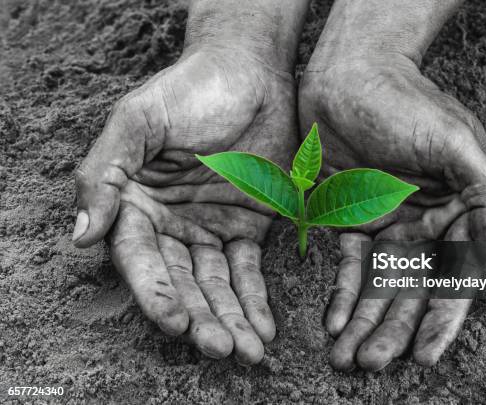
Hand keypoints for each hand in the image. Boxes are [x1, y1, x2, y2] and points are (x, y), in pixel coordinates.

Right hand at [72, 43, 296, 363]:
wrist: (248, 72)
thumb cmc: (189, 90)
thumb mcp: (139, 121)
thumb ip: (105, 175)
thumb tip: (81, 237)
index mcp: (134, 204)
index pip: (140, 260)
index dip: (158, 294)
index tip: (177, 323)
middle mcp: (169, 224)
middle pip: (181, 283)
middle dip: (200, 319)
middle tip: (221, 350)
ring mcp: (208, 229)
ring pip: (216, 286)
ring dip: (230, 320)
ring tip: (248, 352)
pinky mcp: (247, 227)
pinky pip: (248, 272)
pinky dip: (255, 301)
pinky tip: (263, 329)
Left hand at [300, 54, 485, 369]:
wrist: (349, 75)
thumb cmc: (407, 103)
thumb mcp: (456, 141)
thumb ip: (485, 195)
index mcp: (457, 213)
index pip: (454, 277)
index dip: (441, 319)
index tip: (424, 355)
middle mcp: (425, 226)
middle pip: (412, 291)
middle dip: (393, 329)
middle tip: (373, 362)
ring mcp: (386, 226)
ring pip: (378, 286)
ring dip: (364, 323)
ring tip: (348, 357)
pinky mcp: (349, 221)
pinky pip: (346, 267)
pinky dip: (341, 295)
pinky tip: (333, 323)